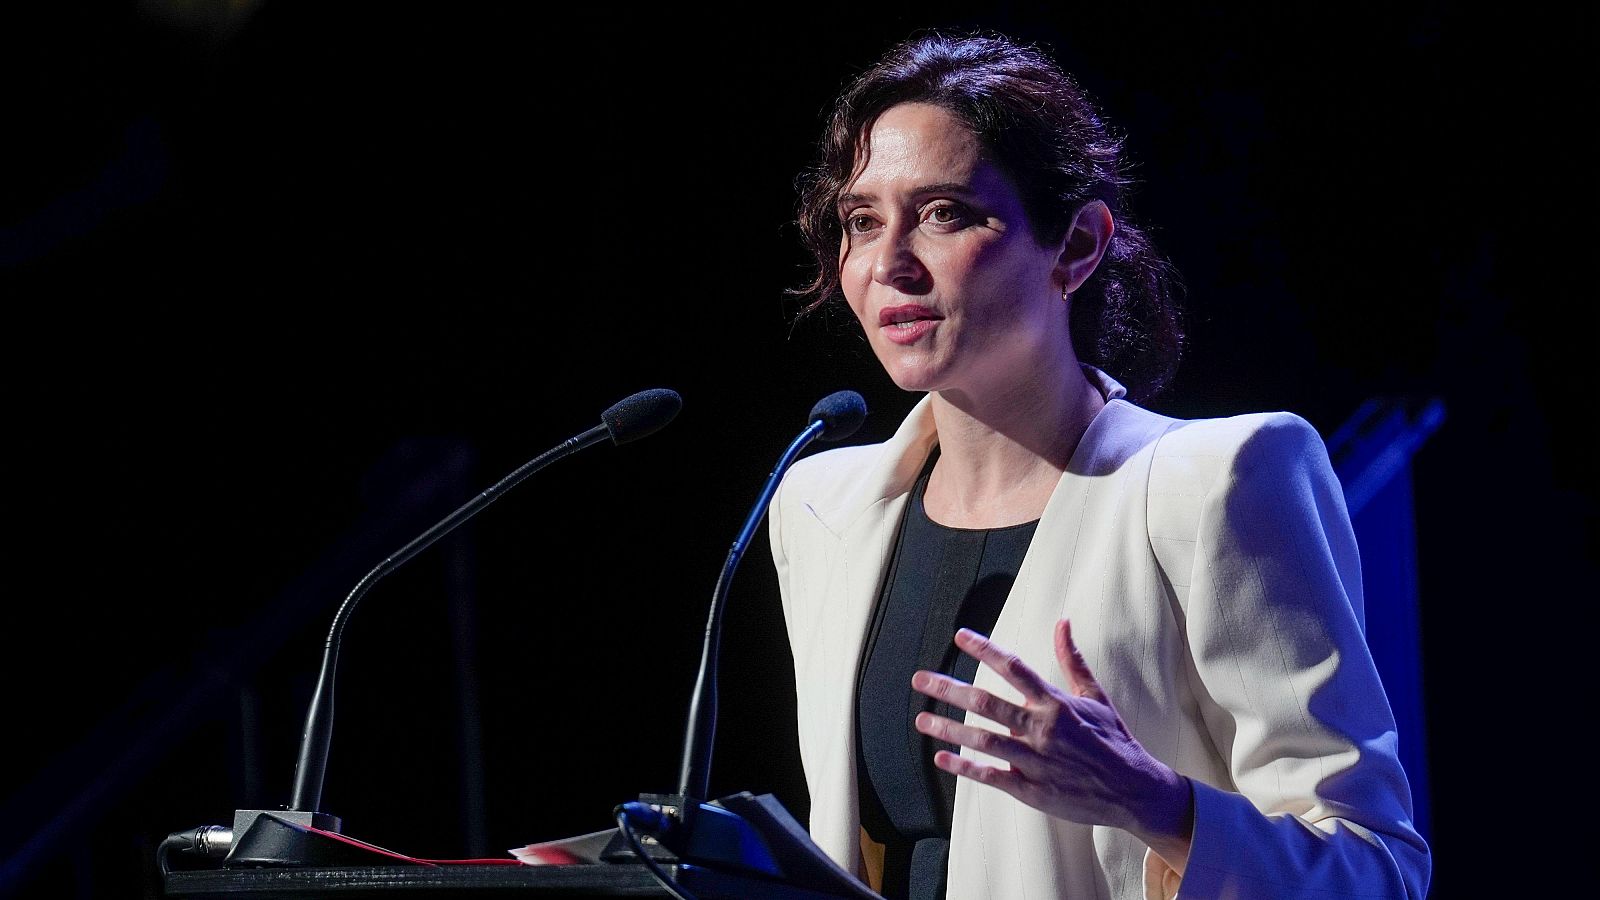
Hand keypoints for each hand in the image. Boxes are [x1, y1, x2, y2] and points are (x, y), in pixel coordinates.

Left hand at [910, 620, 1193, 869]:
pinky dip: (965, 768)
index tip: (959, 636)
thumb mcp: (1095, 696)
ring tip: (921, 720)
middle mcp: (1042, 729)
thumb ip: (1073, 660)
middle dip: (949, 690)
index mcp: (1056, 703)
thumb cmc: (1113, 740)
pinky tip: (941, 758)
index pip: (1014, 668)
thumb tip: (1062, 622)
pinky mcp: (1033, 790)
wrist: (1135, 791)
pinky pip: (992, 777)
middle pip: (987, 703)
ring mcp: (1035, 761)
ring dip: (949, 730)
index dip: (985, 649)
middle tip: (920, 680)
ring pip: (983, 741)